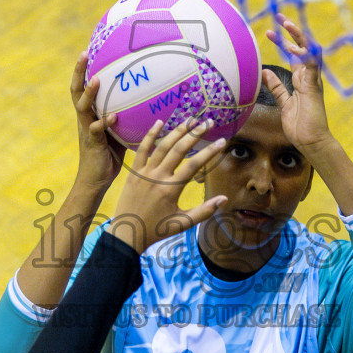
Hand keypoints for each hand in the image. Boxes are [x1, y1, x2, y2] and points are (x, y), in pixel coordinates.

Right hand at [71, 50, 124, 191]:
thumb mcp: (117, 132)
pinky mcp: (93, 145)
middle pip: (76, 91)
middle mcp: (84, 120)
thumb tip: (147, 102)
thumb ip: (125, 117)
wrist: (96, 181)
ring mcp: (86, 131)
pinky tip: (114, 116)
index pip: (81, 88)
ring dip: (89, 94)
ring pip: (82, 108)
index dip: (82, 70)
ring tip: (96, 80)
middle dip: (79, 72)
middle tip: (83, 54)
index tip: (86, 51)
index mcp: (88, 115)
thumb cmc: (110, 155)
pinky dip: (104, 122)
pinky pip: (96, 131)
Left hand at [105, 120, 226, 253]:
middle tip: (208, 122)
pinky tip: (160, 122)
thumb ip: (204, 211)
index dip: (209, 152)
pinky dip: (150, 135)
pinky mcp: (134, 172)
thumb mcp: (183, 224)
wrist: (127, 233)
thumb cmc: (157, 230)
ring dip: (176, 131)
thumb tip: (224, 199)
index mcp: (171, 190)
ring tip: (190, 120)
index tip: (222, 141)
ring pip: (162, 146)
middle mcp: (158, 178)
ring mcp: (144, 173)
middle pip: (179, 150)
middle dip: (195, 134)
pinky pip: (142, 150)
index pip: (194, 165)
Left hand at [263, 15, 336, 154]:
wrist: (311, 141)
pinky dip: (306, 54)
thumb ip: (276, 87)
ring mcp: (312, 81)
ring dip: (298, 37)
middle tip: (280, 17)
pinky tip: (297, 44)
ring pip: (308, 52)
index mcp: (301, 80)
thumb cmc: (300, 126)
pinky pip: (312, 66)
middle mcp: (308, 77)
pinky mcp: (313, 87)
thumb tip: (265, 71)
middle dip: (291, 32)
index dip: (282, 42)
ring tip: (287, 24)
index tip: (269, 32)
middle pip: (301, 48)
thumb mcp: (284, 103)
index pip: (292, 55)